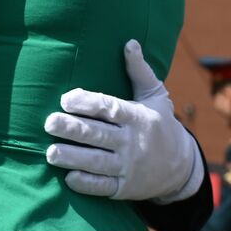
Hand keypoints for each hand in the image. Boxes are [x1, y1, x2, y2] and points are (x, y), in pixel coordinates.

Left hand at [44, 39, 202, 202]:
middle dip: (72, 128)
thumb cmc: (162, 125)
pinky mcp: (125, 188)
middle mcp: (133, 142)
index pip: (109, 108)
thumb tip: (129, 42)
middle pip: (98, 134)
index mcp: (138, 117)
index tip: (66, 99)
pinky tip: (68, 177)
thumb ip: (139, 71)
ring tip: (50, 152)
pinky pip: (103, 186)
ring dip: (72, 157)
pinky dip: (86, 183)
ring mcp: (129, 167)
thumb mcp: (156, 96)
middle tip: (49, 122)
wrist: (182, 167)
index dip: (87, 103)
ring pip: (97, 162)